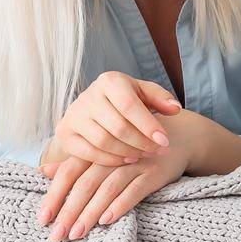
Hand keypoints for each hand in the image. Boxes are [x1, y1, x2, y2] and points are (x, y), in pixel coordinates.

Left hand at [37, 137, 191, 241]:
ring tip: (76, 233)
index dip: (55, 195)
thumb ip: (77, 162)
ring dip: (91, 212)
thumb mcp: (106, 150)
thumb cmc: (134, 148)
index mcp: (98, 147)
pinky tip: (107, 220)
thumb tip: (44, 171)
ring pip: (108, 188)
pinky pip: (136, 190)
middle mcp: (115, 153)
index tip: (42, 219)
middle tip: (57, 235)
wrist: (179, 137)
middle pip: (86, 183)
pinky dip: (120, 204)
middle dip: (70, 210)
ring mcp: (137, 162)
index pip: (70, 172)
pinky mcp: (156, 173)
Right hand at [48, 71, 181, 166]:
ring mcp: (73, 115)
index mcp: (110, 81)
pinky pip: (86, 153)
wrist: (94, 109)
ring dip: (127, 152)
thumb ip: (161, 99)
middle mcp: (88, 96)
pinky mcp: (65, 133)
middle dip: (141, 142)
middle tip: (158, 151)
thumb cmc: (126, 100)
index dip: (148, 125)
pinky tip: (126, 160)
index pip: (129, 105)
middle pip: (117, 126)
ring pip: (103, 141)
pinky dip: (109, 160)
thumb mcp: (145, 93)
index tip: (165, 141)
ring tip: (144, 155)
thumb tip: (176, 109)